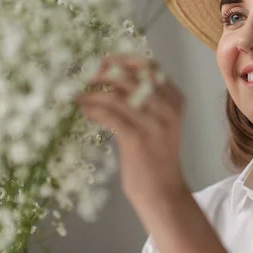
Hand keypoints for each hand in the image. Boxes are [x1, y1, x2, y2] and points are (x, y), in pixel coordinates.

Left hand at [74, 54, 187, 215]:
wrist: (163, 192)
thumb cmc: (155, 155)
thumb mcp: (157, 121)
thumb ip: (142, 99)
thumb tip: (108, 75)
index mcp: (176, 99)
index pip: (150, 67)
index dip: (124, 60)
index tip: (103, 60)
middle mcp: (169, 109)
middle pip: (131, 77)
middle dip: (103, 72)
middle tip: (82, 74)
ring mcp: (155, 125)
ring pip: (116, 96)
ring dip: (91, 92)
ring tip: (76, 92)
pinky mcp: (138, 141)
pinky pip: (109, 116)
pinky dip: (92, 109)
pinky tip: (83, 109)